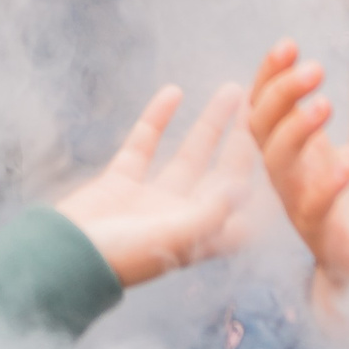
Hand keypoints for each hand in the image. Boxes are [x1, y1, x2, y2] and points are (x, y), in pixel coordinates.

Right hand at [55, 85, 257, 286]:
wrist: (60, 259)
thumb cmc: (122, 258)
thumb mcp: (176, 237)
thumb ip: (211, 212)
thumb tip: (245, 187)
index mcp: (200, 236)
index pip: (243, 202)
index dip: (267, 175)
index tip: (287, 141)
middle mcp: (180, 217)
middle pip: (222, 171)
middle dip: (243, 139)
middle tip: (265, 103)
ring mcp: (150, 199)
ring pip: (188, 154)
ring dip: (210, 123)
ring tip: (231, 89)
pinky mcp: (119, 183)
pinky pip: (145, 144)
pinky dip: (158, 118)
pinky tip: (173, 91)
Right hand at [246, 42, 348, 318]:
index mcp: (296, 152)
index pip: (265, 106)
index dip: (270, 75)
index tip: (288, 44)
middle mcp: (290, 176)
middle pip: (262, 129)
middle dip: (281, 93)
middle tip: (313, 68)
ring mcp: (301, 205)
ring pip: (279, 166)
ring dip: (297, 131)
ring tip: (325, 104)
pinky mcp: (324, 235)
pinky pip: (314, 207)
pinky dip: (330, 182)